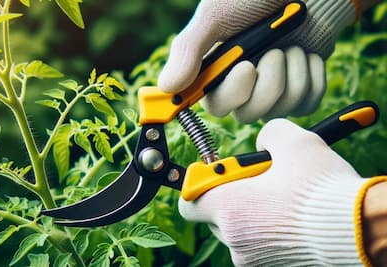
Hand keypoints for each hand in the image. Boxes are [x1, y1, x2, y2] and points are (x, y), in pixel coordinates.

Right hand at [158, 0, 357, 121]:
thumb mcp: (216, 15)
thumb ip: (189, 50)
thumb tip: (167, 86)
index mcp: (217, 72)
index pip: (215, 104)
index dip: (229, 94)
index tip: (245, 69)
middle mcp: (242, 86)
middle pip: (248, 114)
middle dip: (267, 82)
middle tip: (273, 51)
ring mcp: (272, 90)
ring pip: (280, 110)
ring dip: (291, 72)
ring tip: (291, 47)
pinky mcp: (299, 91)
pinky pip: (306, 103)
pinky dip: (311, 76)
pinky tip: (306, 56)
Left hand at [179, 119, 369, 265]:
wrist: (358, 230)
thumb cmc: (322, 190)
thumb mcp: (294, 143)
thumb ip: (267, 134)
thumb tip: (263, 142)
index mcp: (231, 208)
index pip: (189, 201)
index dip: (198, 183)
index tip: (215, 172)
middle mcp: (236, 238)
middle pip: (215, 212)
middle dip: (231, 193)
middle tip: (258, 179)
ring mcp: (253, 257)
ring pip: (237, 226)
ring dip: (250, 210)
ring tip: (280, 196)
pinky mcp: (271, 265)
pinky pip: (256, 241)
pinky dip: (265, 226)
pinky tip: (288, 214)